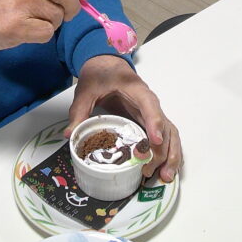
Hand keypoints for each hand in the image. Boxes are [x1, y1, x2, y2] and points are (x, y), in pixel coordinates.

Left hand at [66, 55, 181, 182]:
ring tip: (165, 177)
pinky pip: (166, 137)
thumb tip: (70, 135)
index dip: (154, 123)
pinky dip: (169, 153)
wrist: (107, 64)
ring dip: (171, 155)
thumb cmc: (100, 75)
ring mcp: (152, 113)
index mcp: (136, 90)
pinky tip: (166, 170)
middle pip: (164, 125)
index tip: (155, 142)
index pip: (149, 106)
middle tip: (149, 169)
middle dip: (162, 149)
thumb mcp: (86, 90)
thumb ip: (79, 111)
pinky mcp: (150, 121)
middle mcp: (150, 102)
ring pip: (170, 133)